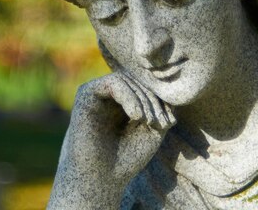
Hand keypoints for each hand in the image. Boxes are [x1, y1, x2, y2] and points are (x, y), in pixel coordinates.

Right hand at [48, 72, 175, 208]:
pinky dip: (128, 96)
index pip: (146, 87)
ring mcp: (98, 92)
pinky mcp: (86, 94)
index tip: (168, 122)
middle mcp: (110, 93)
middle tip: (159, 123)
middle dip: (153, 100)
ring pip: (126, 80)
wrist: (100, 178)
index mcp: (126, 100)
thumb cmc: (127, 157)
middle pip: (138, 82)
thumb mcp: (153, 130)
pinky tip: (136, 116)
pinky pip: (112, 83)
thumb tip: (172, 90)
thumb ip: (162, 108)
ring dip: (142, 99)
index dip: (160, 100)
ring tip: (148, 121)